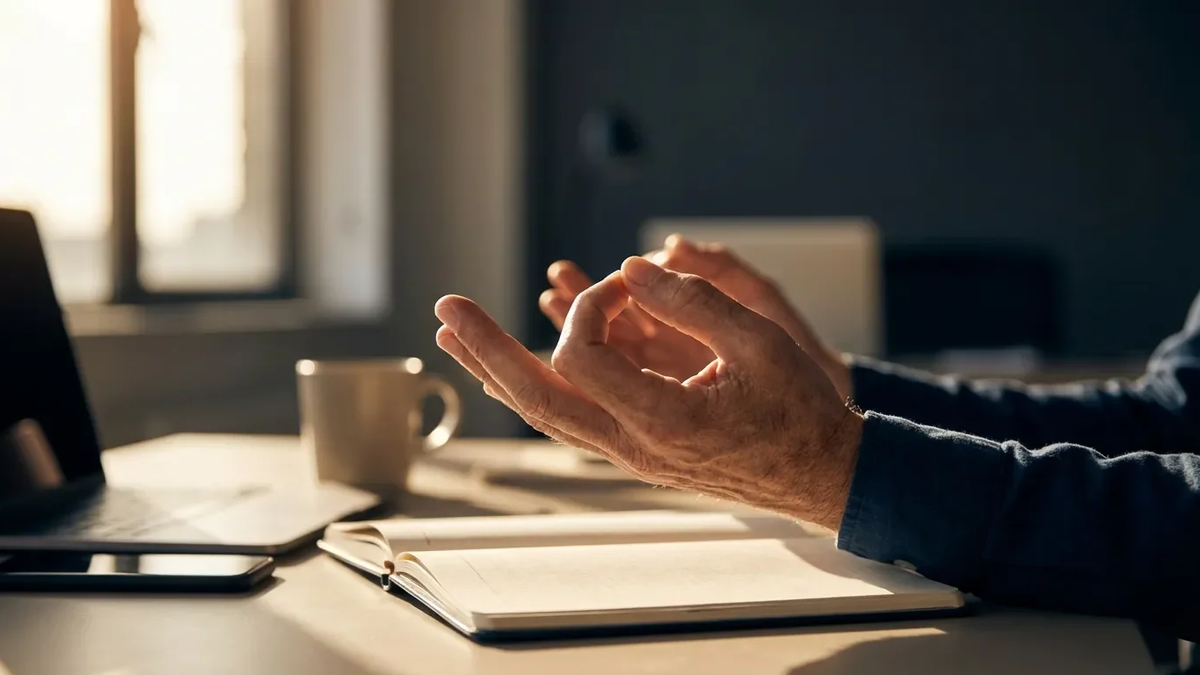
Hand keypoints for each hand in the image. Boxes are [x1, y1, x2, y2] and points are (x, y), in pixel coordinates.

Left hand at [437, 257, 863, 529]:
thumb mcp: (760, 340)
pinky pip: (568, 419)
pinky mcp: (634, 451)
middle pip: (536, 396)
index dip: (592, 303)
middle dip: (487, 349)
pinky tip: (507, 369)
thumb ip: (692, 300)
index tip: (630, 281)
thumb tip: (629, 267)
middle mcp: (634, 445)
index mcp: (664, 419)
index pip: (582, 354)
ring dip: (497, 370)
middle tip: (447, 308)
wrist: (820, 476)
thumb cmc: (800, 410)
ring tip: (454, 336)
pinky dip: (532, 389)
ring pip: (545, 413)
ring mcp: (629, 455)